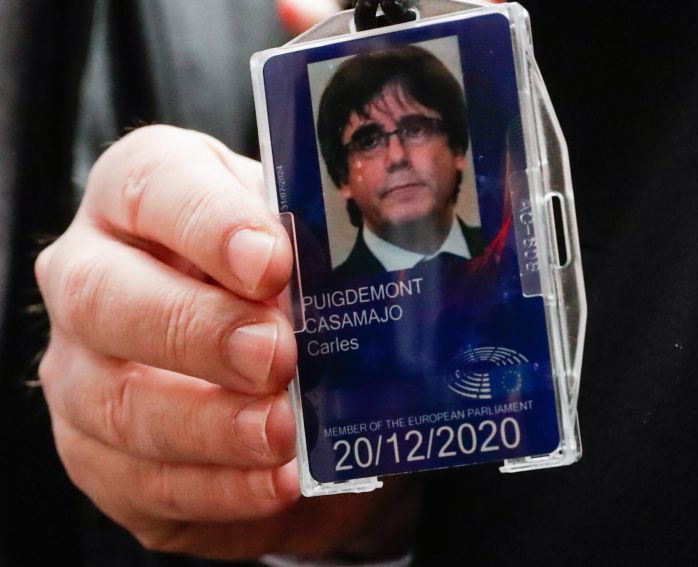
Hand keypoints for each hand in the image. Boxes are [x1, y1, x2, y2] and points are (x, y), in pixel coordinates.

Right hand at [35, 126, 416, 559]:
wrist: (292, 387)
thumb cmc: (293, 291)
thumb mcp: (308, 247)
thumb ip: (318, 249)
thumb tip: (362, 277)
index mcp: (142, 197)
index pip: (150, 184)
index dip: (208, 223)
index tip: (270, 261)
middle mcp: (91, 277)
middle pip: (104, 296)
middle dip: (197, 330)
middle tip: (276, 356)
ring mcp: (81, 372)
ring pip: (114, 400)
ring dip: (209, 423)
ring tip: (284, 432)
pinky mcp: (100, 458)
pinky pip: (141, 480)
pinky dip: (219, 487)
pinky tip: (277, 481)